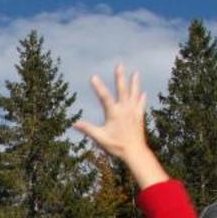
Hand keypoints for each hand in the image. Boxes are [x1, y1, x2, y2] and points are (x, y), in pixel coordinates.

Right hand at [73, 64, 168, 188]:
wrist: (135, 152)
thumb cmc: (116, 146)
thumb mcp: (100, 138)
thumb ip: (87, 129)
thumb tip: (74, 123)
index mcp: (114, 113)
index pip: (104, 97)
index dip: (98, 87)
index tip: (93, 77)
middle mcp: (125, 109)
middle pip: (122, 89)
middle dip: (120, 77)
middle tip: (120, 65)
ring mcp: (134, 112)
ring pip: (134, 93)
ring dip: (134, 83)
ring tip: (136, 72)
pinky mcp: (139, 117)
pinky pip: (141, 104)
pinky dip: (141, 98)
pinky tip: (142, 93)